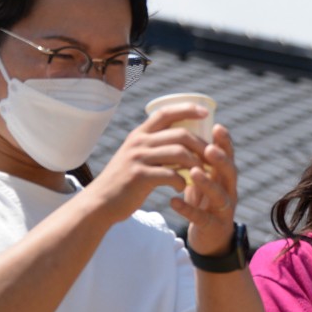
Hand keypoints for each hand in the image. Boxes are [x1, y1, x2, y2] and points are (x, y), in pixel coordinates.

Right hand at [85, 103, 207, 222]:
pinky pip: (171, 174)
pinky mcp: (140, 176)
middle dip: (201, 144)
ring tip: (201, 173)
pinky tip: (182, 187)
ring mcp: (138, 158)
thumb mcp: (134, 155)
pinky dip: (182, 181)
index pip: (166, 113)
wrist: (100, 201)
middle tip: (211, 156)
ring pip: (179, 153)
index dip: (187, 109)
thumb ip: (152, 146)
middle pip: (180, 134)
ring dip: (195, 164)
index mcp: (139, 134)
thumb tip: (180, 140)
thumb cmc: (123, 180)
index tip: (206, 113)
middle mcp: (139, 142)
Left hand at [171, 124, 236, 256]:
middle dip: (221, 160)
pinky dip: (187, 209)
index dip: (225, 142)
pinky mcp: (213, 226)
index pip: (229, 156)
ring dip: (207, 183)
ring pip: (219, 195)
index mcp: (226, 177)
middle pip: (230, 173)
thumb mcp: (206, 180)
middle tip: (209, 148)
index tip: (217, 126)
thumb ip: (201, 161)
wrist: (210, 239)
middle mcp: (229, 191)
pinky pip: (201, 218)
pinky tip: (173, 201)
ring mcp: (223, 210)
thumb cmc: (205, 202)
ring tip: (193, 172)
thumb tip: (187, 131)